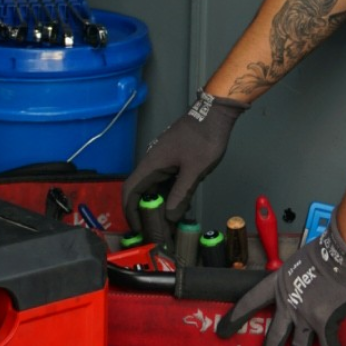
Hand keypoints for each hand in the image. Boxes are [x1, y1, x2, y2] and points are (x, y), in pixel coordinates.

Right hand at [121, 91, 246, 230]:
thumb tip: (170, 217)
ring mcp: (163, 161)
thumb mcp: (194, 170)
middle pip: (141, 192)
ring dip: (159, 205)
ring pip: (155, 188)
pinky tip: (180, 206)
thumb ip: (181, 194)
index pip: (130, 191)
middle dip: (146, 213)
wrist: (215, 114)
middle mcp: (153, 163)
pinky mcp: (174, 160)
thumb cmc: (204, 138)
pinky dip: (169, 195)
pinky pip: (166, 182)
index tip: (138, 229)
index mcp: (152, 164)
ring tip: (168, 224)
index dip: (130, 212)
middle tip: (156, 231)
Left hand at [217, 217, 345, 345]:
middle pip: (274, 335)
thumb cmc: (324, 252)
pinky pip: (327, 345)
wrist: (342, 253)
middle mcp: (288, 303)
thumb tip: (299, 288)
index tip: (223, 330)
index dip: (236, 317)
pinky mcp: (324, 323)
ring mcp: (305, 315)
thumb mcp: (299, 262)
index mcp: (278, 284)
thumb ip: (294, 279)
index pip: (250, 302)